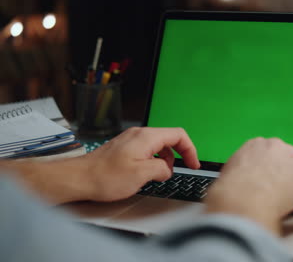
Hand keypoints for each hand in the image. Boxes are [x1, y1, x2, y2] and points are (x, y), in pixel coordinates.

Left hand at [82, 127, 199, 201]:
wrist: (79, 178)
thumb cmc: (105, 177)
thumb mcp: (142, 175)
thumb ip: (161, 169)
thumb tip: (167, 169)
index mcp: (146, 137)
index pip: (178, 135)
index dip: (190, 149)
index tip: (193, 163)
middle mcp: (139, 134)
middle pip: (169, 138)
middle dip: (177, 155)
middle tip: (178, 171)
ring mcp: (130, 140)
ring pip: (157, 145)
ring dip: (164, 160)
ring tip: (159, 175)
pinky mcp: (124, 147)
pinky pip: (146, 150)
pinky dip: (152, 160)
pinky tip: (146, 173)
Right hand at [204, 137, 292, 234]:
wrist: (242, 199)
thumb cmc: (232, 193)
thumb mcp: (230, 175)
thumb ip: (239, 173)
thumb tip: (237, 183)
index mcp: (255, 146)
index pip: (272, 154)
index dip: (277, 168)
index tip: (277, 177)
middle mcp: (276, 147)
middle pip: (292, 158)